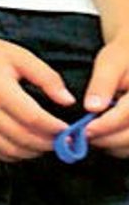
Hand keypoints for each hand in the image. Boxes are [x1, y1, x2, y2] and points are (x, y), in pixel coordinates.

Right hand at [0, 28, 72, 160]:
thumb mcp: (17, 55)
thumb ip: (46, 77)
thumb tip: (67, 101)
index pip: (36, 120)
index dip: (57, 129)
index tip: (71, 130)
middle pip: (26, 140)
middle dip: (51, 143)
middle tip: (65, 139)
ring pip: (13, 151)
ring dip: (35, 152)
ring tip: (47, 142)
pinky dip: (15, 155)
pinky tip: (25, 146)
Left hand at [84, 39, 128, 155]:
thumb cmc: (124, 57)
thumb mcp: (111, 62)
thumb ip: (103, 84)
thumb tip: (92, 107)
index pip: (127, 115)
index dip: (105, 125)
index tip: (85, 129)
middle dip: (105, 139)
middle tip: (81, 135)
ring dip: (110, 145)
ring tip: (88, 135)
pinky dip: (117, 146)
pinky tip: (102, 136)